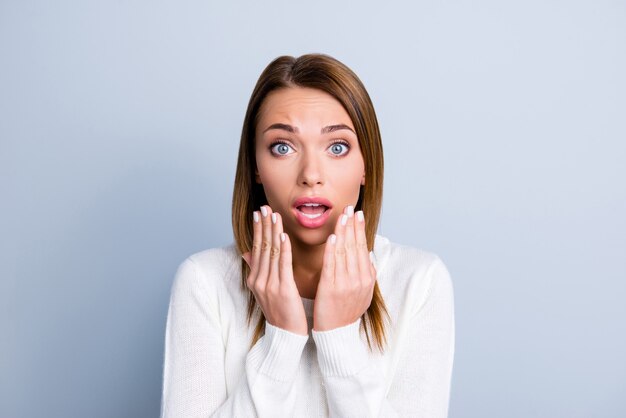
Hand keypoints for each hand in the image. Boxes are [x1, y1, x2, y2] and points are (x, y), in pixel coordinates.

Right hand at [242, 205, 307, 335]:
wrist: (286, 336)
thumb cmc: (280, 311)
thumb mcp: (264, 290)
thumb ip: (257, 269)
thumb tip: (246, 252)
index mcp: (254, 279)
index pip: (256, 248)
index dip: (258, 229)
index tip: (259, 212)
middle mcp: (258, 280)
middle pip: (261, 247)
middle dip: (264, 225)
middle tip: (265, 206)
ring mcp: (269, 285)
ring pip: (271, 253)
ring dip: (273, 232)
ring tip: (274, 215)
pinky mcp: (283, 290)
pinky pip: (283, 265)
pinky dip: (283, 249)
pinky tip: (284, 236)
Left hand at [313, 205, 375, 330]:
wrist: (337, 335)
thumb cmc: (346, 312)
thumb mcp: (363, 293)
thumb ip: (366, 274)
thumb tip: (368, 256)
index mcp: (367, 278)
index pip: (363, 248)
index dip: (359, 229)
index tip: (357, 214)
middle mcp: (359, 279)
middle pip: (355, 246)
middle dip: (352, 225)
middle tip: (350, 207)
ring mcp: (346, 284)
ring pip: (344, 252)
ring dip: (343, 232)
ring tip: (342, 216)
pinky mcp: (331, 289)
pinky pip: (332, 266)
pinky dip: (332, 250)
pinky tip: (332, 238)